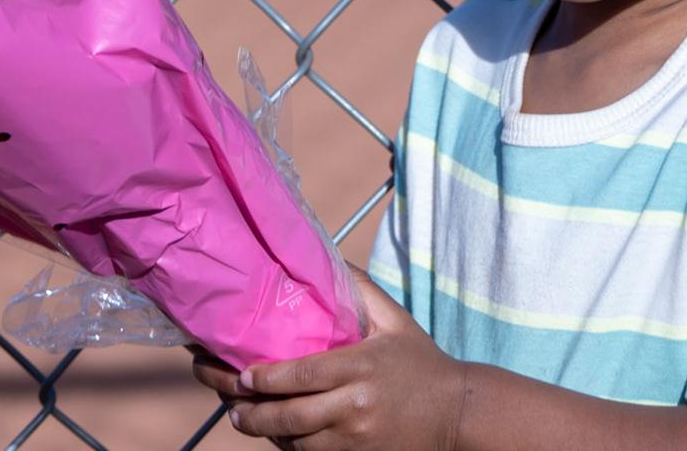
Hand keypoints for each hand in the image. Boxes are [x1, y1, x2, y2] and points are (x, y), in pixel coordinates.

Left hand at [190, 270, 466, 450]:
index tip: (241, 375)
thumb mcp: (395, 320)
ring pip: (296, 441)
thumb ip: (360, 288)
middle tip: (229, 401)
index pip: (302, 375)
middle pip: (290, 415)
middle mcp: (355, 405)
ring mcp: (356, 438)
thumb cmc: (421, 361)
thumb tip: (327, 255)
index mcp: (361, 366)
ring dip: (265, 432)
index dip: (265, 378)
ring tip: (241, 418)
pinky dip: (289, 447)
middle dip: (251, 412)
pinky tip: (275, 434)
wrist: (457, 412)